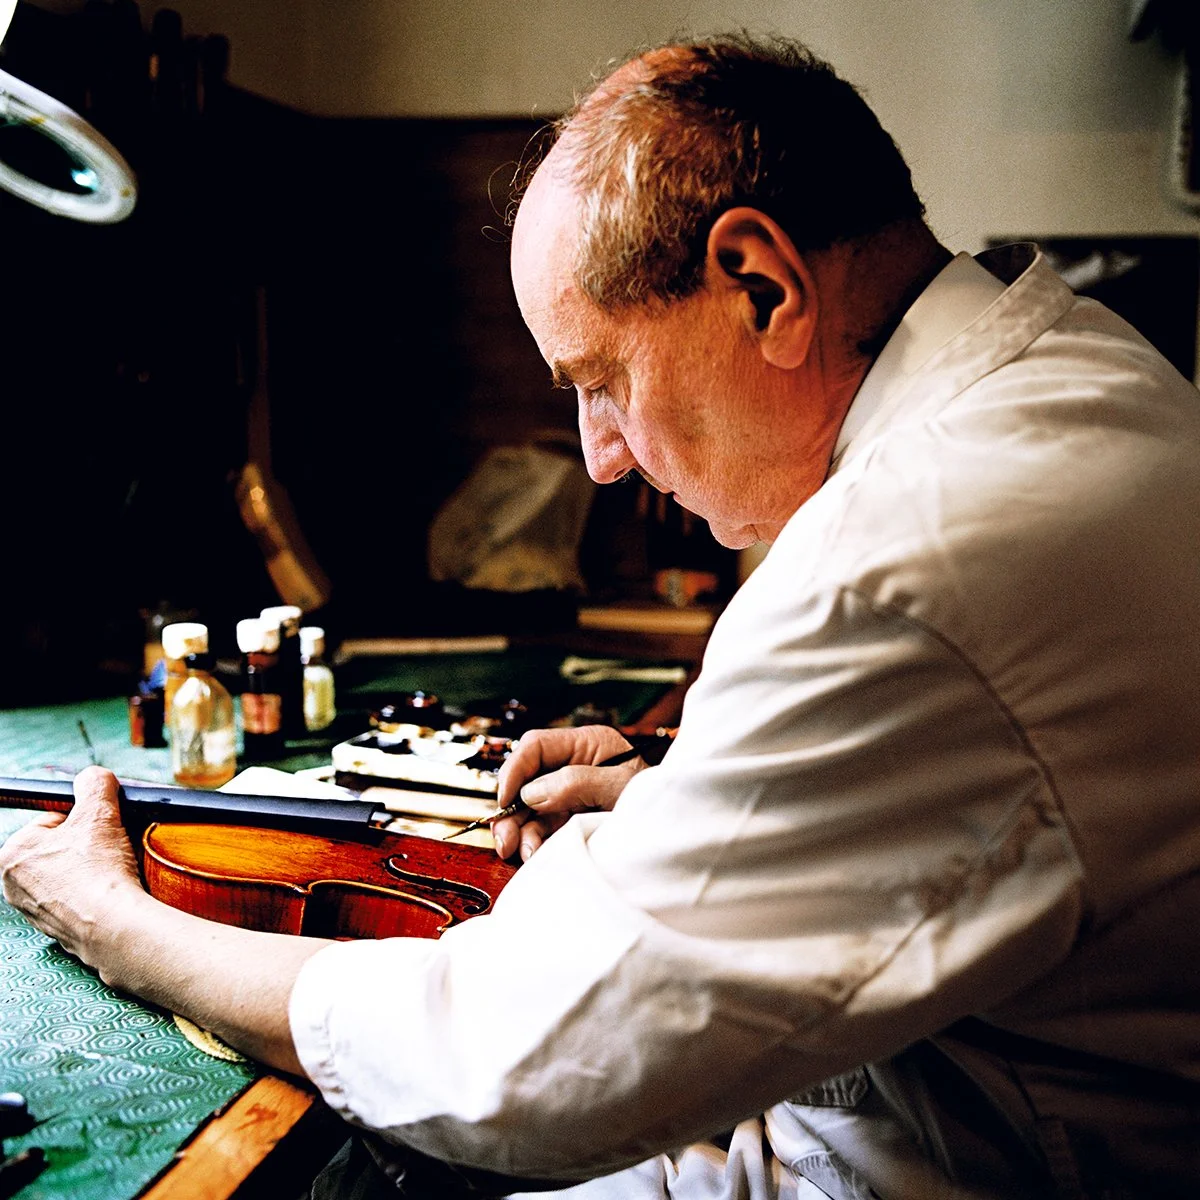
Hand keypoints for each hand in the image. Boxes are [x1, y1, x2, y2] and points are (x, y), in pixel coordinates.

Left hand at [0, 766, 147, 976]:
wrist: (113, 925)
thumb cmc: (99, 871)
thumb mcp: (100, 812)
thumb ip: (95, 784)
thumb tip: (94, 777)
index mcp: (12, 852)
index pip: (54, 820)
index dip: (86, 821)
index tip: (102, 830)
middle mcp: (13, 883)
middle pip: (61, 847)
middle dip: (87, 846)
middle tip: (109, 850)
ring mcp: (32, 909)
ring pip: (70, 873)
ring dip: (92, 869)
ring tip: (111, 872)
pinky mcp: (54, 928)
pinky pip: (77, 898)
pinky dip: (93, 893)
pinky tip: (108, 893)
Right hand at [493, 725, 645, 861]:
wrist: (677, 834)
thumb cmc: (657, 802)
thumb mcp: (618, 787)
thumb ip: (575, 784)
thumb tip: (531, 793)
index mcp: (587, 744)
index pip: (536, 746)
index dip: (514, 770)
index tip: (505, 799)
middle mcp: (574, 767)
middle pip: (527, 780)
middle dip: (511, 810)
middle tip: (504, 839)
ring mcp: (572, 795)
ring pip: (530, 809)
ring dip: (521, 831)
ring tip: (523, 852)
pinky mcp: (572, 821)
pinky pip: (542, 829)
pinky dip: (534, 843)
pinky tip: (535, 854)